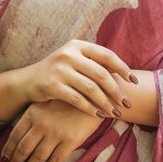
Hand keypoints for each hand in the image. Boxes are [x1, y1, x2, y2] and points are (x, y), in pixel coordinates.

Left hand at [1, 100, 104, 161]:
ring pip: (37, 157)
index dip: (8, 149)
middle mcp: (41, 124)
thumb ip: (33, 114)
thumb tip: (18, 131)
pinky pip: (55, 161)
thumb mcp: (46, 101)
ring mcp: (56, 134)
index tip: (4, 159)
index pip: (15, 135)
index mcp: (33, 113)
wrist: (94, 95)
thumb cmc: (69, 98)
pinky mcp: (70, 141)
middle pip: (23, 148)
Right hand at [21, 39, 137, 119]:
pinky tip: (99, 115)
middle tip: (126, 104)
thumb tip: (124, 73)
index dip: (123, 68)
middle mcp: (68, 54)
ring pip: (90, 88)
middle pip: (100, 74)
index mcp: (78, 45)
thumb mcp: (74, 61)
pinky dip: (90, 109)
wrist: (28, 81)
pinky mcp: (52, 86)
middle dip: (116, 91)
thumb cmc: (59, 72)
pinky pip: (77, 100)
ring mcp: (59, 70)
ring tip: (115, 113)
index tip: (134, 82)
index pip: (106, 55)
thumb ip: (94, 63)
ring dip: (106, 103)